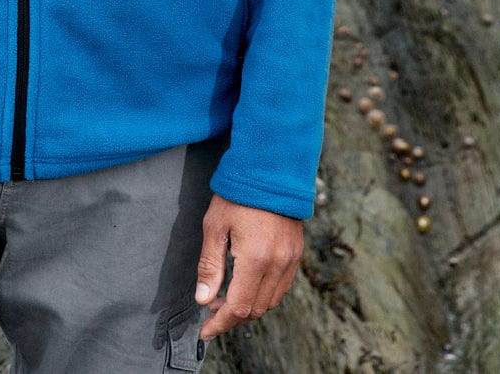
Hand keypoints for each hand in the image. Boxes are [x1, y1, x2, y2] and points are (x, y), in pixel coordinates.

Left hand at [194, 194, 302, 340]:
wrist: (270, 170)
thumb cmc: (238, 194)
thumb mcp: (214, 226)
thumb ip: (210, 266)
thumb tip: (203, 299)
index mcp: (255, 260)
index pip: (238, 308)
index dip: (220, 323)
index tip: (205, 331)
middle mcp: (277, 265)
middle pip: (255, 309)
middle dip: (231, 315)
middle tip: (210, 305)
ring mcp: (290, 261)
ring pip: (269, 302)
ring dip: (247, 305)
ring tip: (225, 294)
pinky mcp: (296, 254)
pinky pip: (281, 287)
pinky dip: (263, 293)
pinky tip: (246, 282)